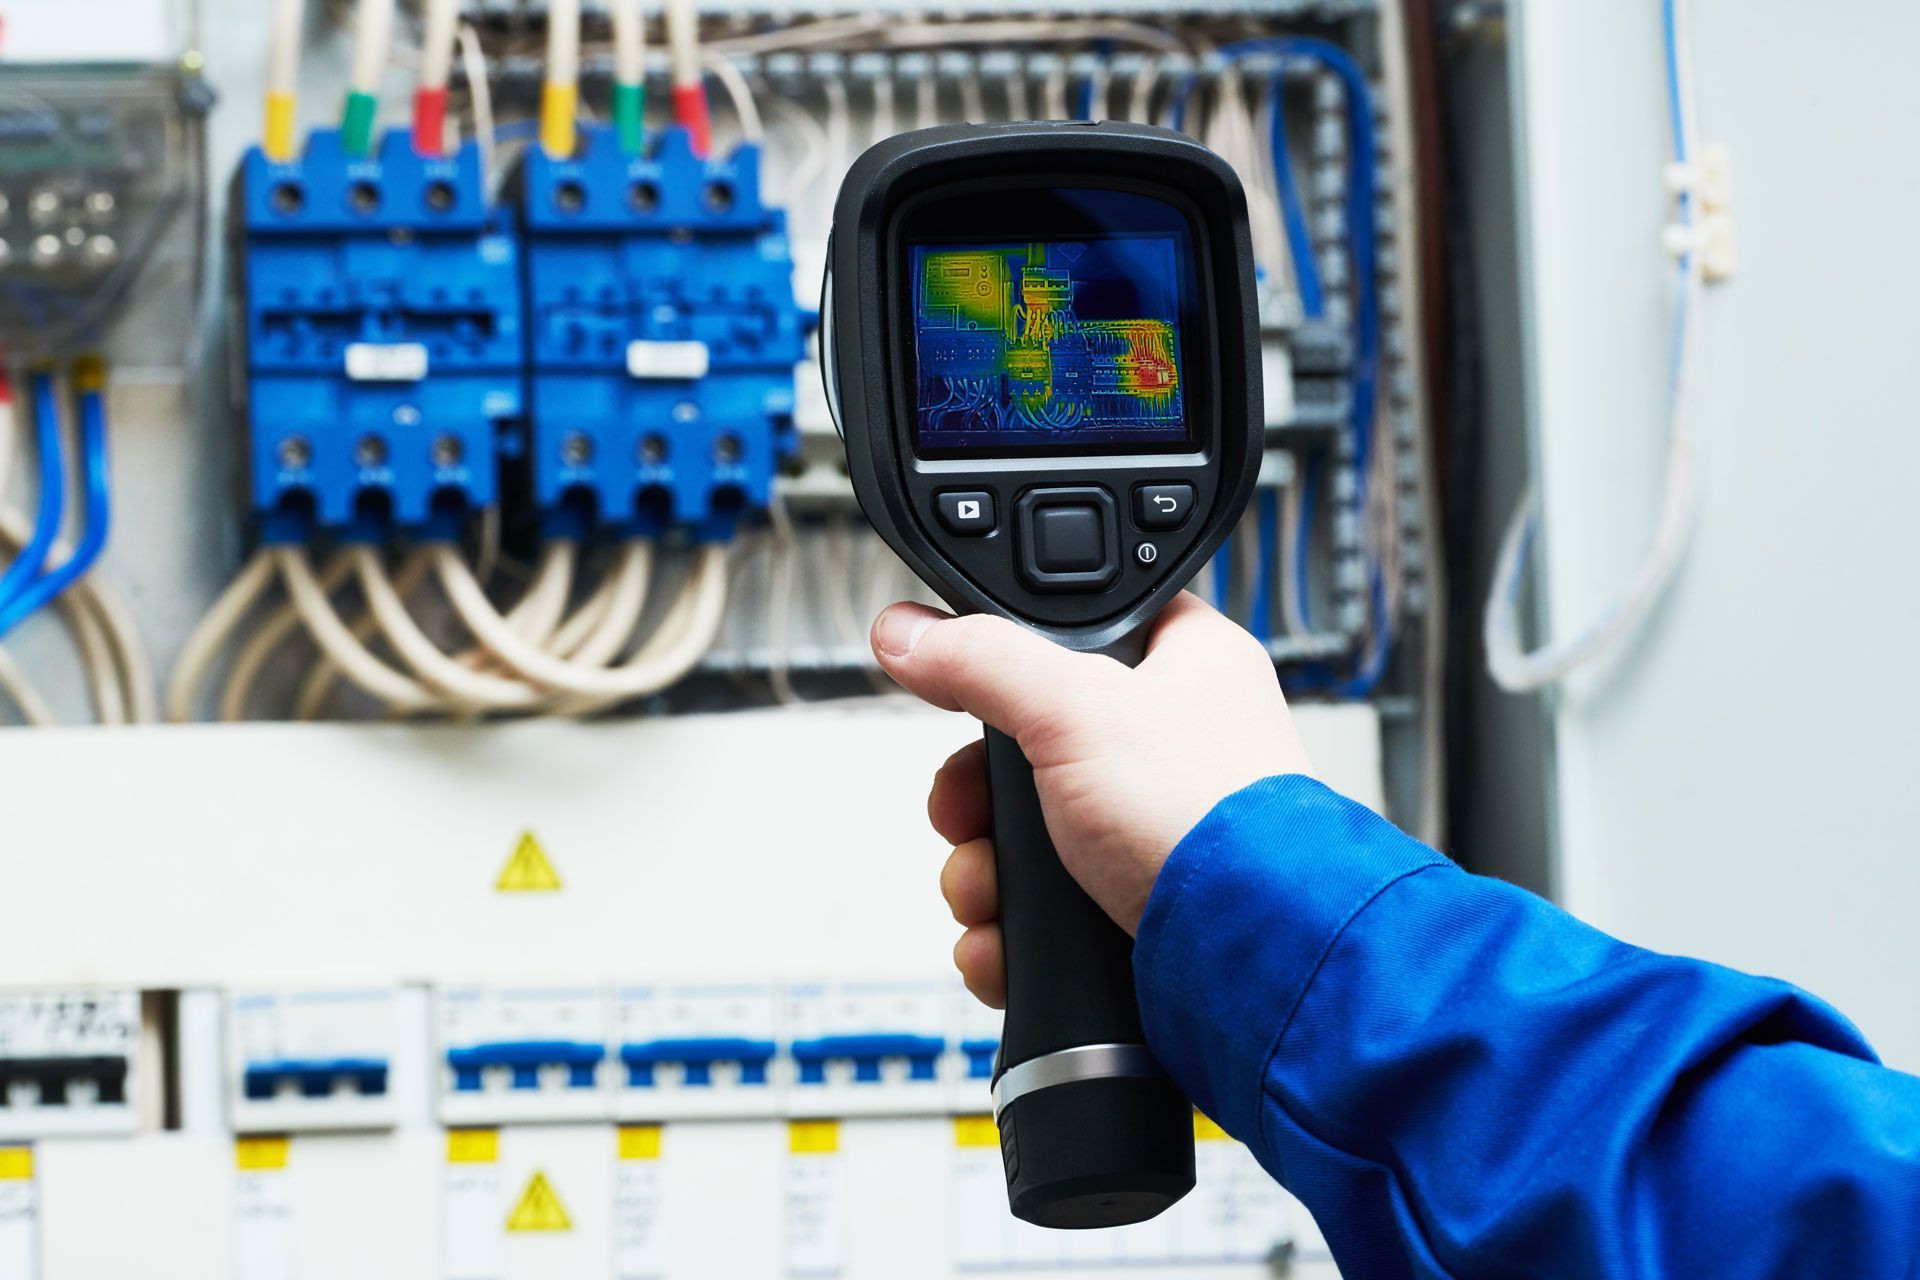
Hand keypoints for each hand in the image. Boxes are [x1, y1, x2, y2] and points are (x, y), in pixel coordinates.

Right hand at [871, 593, 1311, 1005]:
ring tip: (985, 894)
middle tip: (964, 816)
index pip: (1080, 636)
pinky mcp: (1132, 909)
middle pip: (1029, 752)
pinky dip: (1008, 931)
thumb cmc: (1212, 821)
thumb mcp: (1076, 708)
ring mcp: (1152, 835)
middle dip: (977, 802)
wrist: (1256, 965)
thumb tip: (907, 633)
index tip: (965, 693)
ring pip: (1025, 838)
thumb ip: (982, 660)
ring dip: (982, 872)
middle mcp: (1172, 750)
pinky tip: (1003, 942)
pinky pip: (1040, 911)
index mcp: (1185, 668)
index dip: (1012, 664)